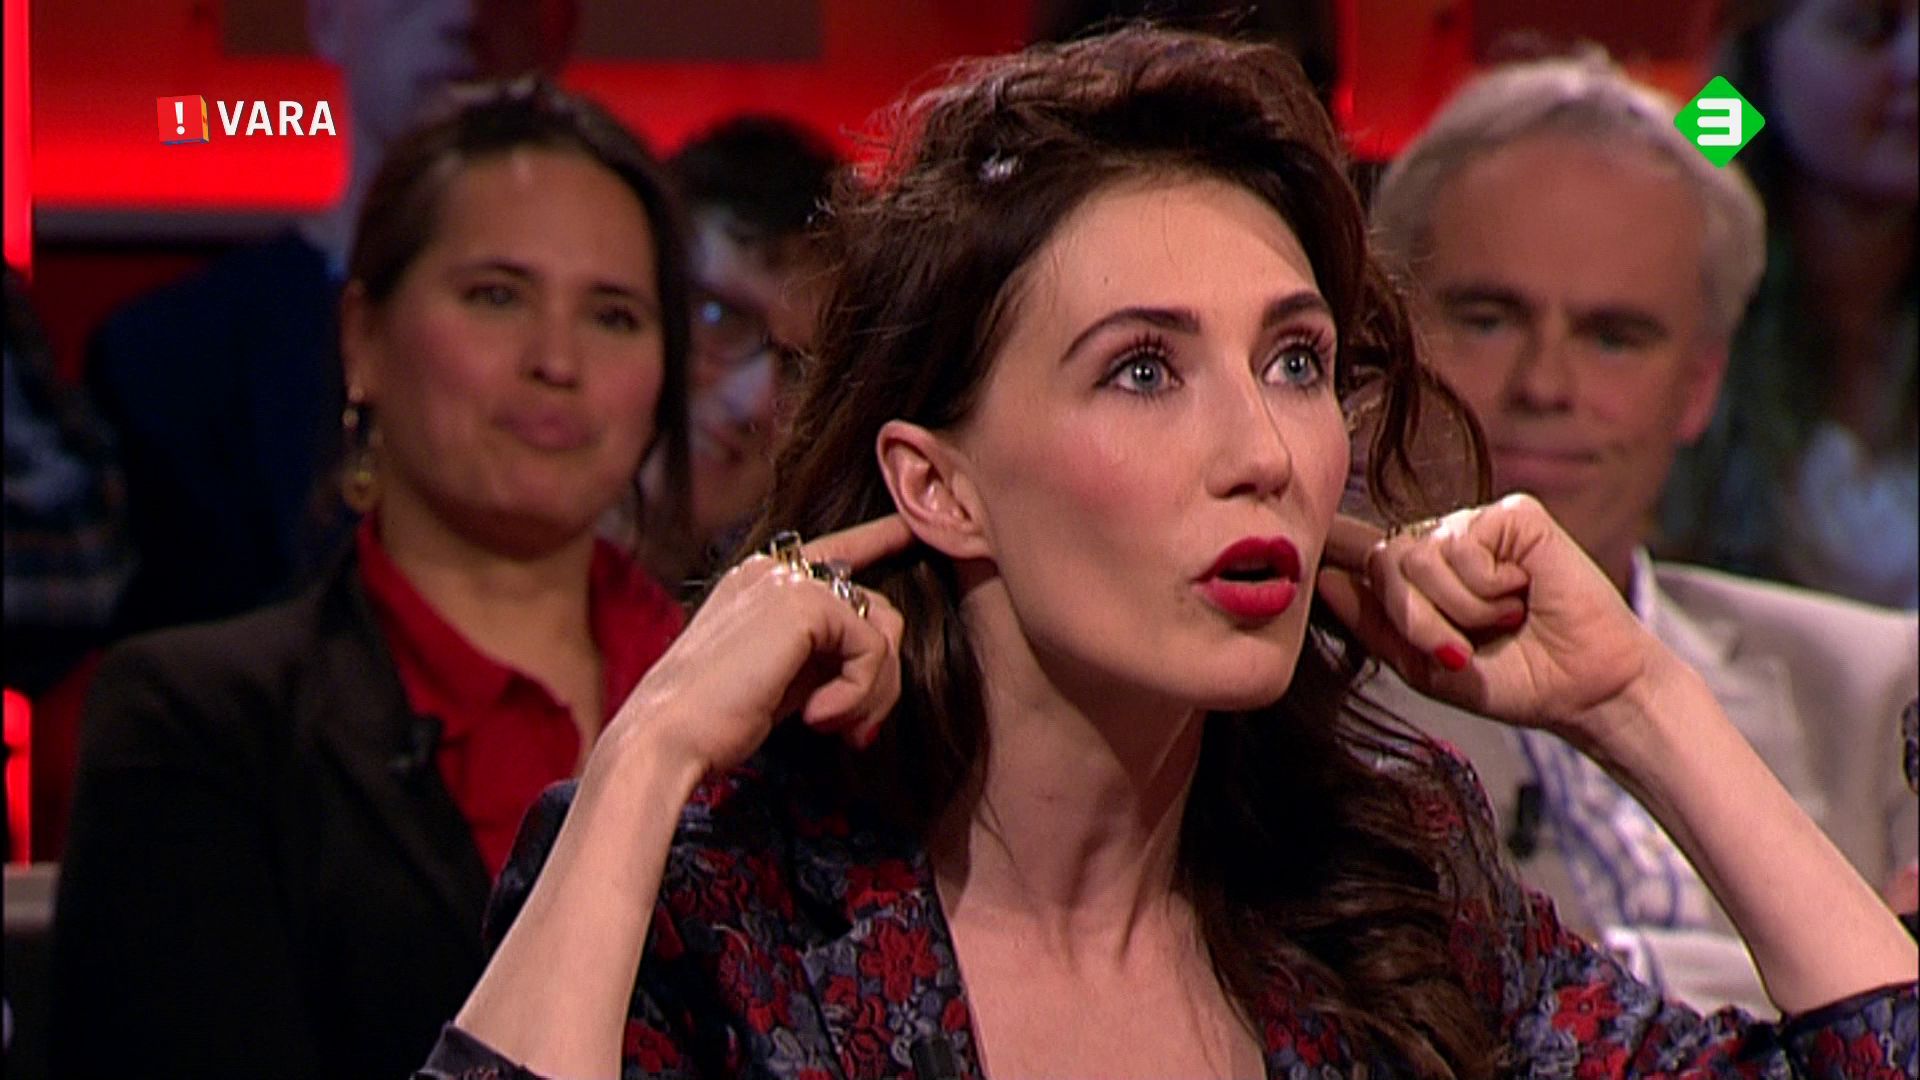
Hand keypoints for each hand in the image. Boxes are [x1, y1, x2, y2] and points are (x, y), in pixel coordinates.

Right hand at [597, 515, 915, 778]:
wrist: (667, 739)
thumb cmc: (715, 723)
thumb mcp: (783, 679)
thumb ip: (825, 655)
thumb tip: (884, 653)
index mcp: (760, 582)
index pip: (837, 550)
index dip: (880, 538)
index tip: (911, 528)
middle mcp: (775, 570)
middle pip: (876, 607)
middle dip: (882, 676)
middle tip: (856, 730)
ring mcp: (789, 581)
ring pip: (884, 629)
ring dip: (874, 690)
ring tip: (836, 727)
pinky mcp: (804, 604)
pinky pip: (873, 649)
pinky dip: (859, 693)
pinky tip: (817, 719)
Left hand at [1317, 494, 1661, 741]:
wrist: (1582, 691)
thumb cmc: (1511, 680)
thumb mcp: (1426, 668)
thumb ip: (1375, 627)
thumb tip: (1324, 579)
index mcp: (1417, 579)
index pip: (1362, 551)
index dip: (1330, 540)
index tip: (1298, 529)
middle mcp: (1441, 543)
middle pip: (1382, 561)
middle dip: (1416, 619)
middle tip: (1461, 648)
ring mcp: (1476, 525)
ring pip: (1419, 556)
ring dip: (1460, 609)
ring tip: (1503, 620)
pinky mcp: (1514, 515)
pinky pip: (1465, 547)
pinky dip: (1489, 588)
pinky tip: (1523, 594)